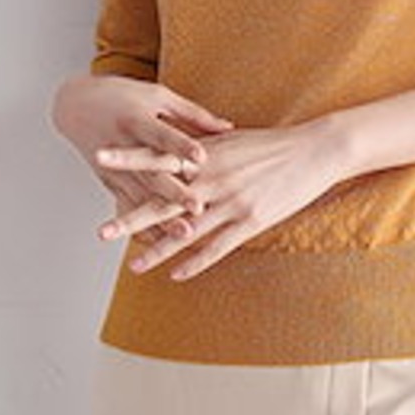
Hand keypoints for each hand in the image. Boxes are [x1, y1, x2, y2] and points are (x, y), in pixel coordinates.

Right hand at [51, 72, 235, 241]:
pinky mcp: (109, 183)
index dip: (181, 146)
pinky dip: (142, 227)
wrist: (75, 105)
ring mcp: (114, 169)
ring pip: (140, 198)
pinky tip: (159, 246)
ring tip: (184, 235)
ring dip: (161, 219)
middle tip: (198, 208)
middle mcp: (124, 146)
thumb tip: (227, 127)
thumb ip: (192, 114)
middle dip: (175, 193)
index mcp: (137, 120)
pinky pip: (127, 208)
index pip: (163, 135)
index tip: (202, 157)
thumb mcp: (157, 96)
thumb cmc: (122, 95)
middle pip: (152, 173)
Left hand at [94, 120, 345, 280]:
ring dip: (158, 250)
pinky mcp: (251, 220)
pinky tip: (176, 275)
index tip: (100, 158)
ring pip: (187, 230)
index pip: (159, 155)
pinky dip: (195, 262)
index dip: (129, 158)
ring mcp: (232, 201)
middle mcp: (214, 177)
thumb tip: (173, 146)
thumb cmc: (271, 144)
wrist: (314, 150)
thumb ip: (200, 147)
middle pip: (165, 200)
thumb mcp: (230, 139)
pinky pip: (217, 246)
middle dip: (132, 217)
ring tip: (132, 267)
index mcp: (206, 153)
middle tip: (102, 231)